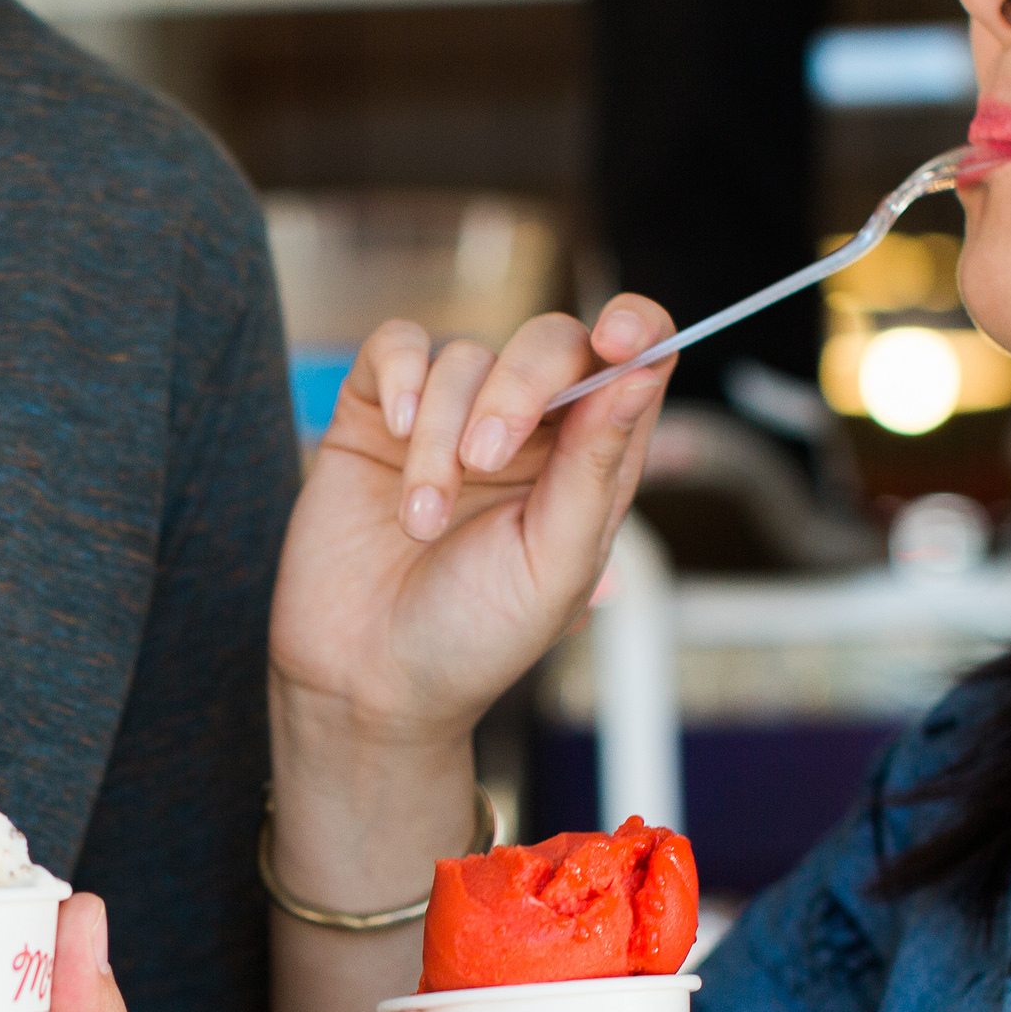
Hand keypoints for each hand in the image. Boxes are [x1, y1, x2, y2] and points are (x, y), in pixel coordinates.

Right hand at [268, 299, 675, 753]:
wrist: (365, 681)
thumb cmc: (471, 642)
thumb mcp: (554, 567)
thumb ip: (596, 468)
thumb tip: (645, 370)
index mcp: (587, 465)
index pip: (635, 361)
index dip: (636, 330)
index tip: (616, 339)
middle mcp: (526, 432)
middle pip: (548, 343)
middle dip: (518, 389)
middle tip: (482, 463)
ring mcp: (450, 420)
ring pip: (463, 358)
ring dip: (439, 438)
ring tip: (420, 522)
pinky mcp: (377, 417)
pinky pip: (394, 346)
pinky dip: (398, 377)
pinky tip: (394, 432)